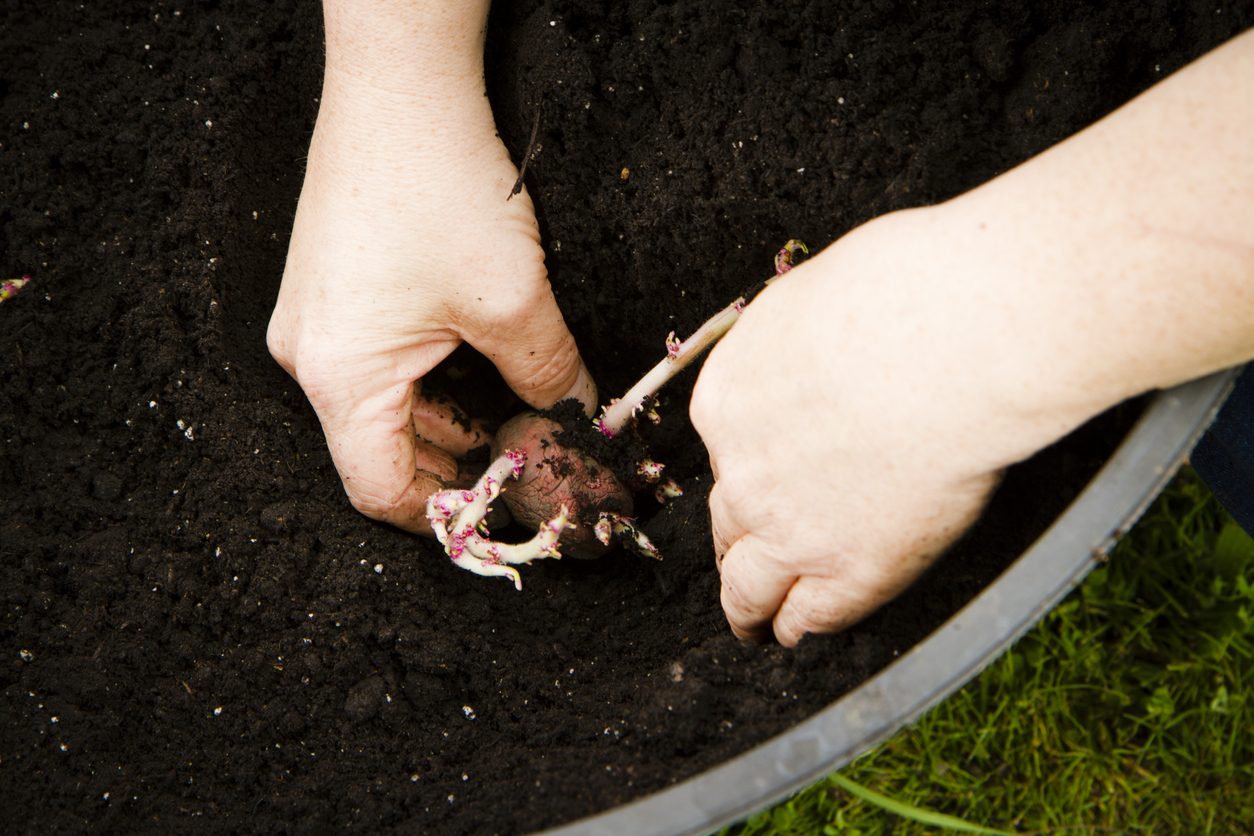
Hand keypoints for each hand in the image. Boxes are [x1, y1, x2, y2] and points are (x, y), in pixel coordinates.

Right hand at [267, 4, 593, 534]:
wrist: (399, 85)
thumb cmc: (441, 186)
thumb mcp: (514, 300)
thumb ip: (551, 378)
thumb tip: (579, 421)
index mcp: (339, 377)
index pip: (380, 489)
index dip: (444, 515)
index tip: (502, 512)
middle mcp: (309, 357)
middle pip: (378, 450)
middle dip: (454, 464)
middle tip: (520, 462)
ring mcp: (312, 322)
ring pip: (381, 407)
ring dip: (446, 419)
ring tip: (511, 413)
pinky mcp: (329, 292)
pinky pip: (375, 364)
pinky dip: (427, 379)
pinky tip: (477, 364)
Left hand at [691, 210, 1056, 646]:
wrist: (954, 339)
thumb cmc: (901, 292)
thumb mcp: (811, 300)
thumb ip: (794, 345)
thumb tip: (809, 347)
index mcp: (726, 400)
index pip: (726, 452)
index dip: (747, 472)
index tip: (762, 481)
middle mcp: (744, 473)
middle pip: (727, 521)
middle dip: (736, 542)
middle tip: (743, 561)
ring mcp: (790, 529)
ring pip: (746, 587)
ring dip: (746, 609)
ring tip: (753, 626)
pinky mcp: (850, 572)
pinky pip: (807, 615)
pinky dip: (796, 627)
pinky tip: (797, 633)